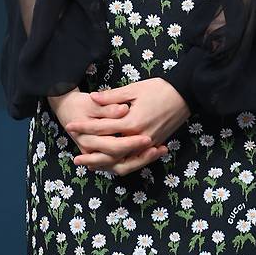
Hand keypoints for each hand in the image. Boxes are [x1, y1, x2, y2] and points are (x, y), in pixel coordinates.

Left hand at [65, 78, 190, 174]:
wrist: (185, 94)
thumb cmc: (159, 88)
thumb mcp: (134, 89)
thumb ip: (112, 96)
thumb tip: (93, 98)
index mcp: (132, 122)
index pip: (102, 128)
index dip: (84, 128)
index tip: (70, 126)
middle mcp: (139, 137)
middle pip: (110, 152)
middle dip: (91, 154)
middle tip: (75, 157)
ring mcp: (148, 144)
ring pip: (123, 162)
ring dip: (106, 165)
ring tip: (90, 166)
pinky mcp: (154, 145)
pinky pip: (135, 160)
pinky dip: (122, 164)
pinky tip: (111, 163)